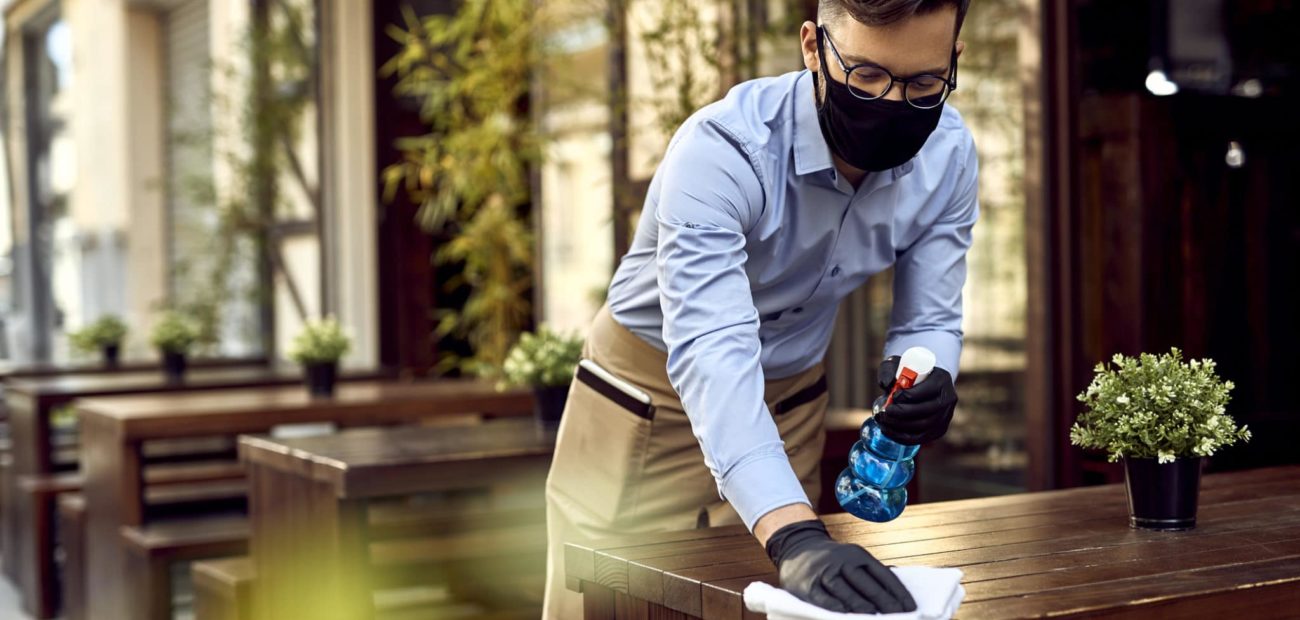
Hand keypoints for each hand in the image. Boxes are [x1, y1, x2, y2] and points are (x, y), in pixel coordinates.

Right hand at [764, 519, 915, 613]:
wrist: (796, 547)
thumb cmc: (832, 561)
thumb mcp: (852, 559)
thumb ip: (871, 575)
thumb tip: (897, 597)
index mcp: (857, 554)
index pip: (882, 574)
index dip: (898, 592)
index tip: (910, 608)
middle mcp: (841, 561)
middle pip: (866, 583)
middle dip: (884, 602)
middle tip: (899, 616)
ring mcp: (823, 572)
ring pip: (845, 590)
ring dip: (861, 605)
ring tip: (875, 618)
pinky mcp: (807, 585)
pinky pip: (822, 598)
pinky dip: (834, 607)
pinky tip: (845, 615)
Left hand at [876, 358, 957, 444]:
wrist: (924, 383)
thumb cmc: (909, 373)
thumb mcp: (898, 365)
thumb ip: (888, 371)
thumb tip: (886, 384)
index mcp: (942, 380)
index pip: (926, 391)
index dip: (907, 396)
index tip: (893, 396)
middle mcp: (948, 399)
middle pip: (926, 411)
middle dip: (902, 413)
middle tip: (886, 412)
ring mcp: (946, 417)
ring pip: (923, 427)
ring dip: (900, 426)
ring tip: (884, 421)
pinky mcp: (939, 430)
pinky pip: (921, 438)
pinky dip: (902, 437)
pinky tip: (889, 431)